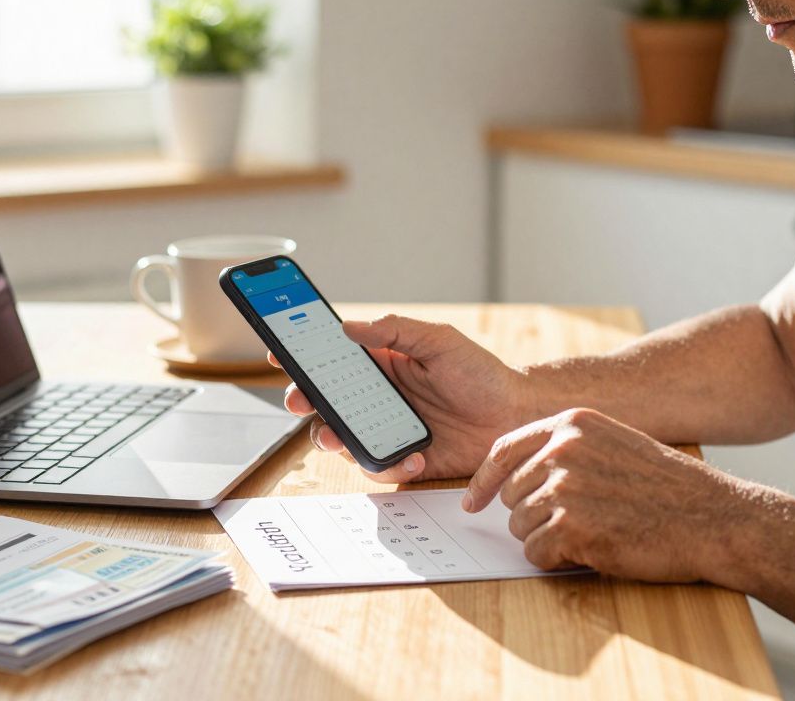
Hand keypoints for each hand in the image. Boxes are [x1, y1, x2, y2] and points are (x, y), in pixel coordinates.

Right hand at [271, 315, 535, 482]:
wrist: (515, 416)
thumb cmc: (482, 374)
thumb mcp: (440, 341)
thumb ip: (395, 331)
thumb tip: (350, 327)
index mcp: (383, 364)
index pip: (334, 359)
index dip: (304, 357)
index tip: (279, 354)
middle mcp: (380, 398)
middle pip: (327, 401)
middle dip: (305, 401)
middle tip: (300, 400)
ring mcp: (389, 429)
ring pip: (343, 437)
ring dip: (333, 438)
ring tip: (337, 438)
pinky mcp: (405, 459)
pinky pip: (379, 466)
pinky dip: (389, 465)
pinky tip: (413, 457)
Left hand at [463, 408, 748, 583]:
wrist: (712, 518)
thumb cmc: (668, 488)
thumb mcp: (615, 444)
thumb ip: (569, 450)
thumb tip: (520, 476)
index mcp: (572, 424)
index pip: (503, 450)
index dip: (484, 481)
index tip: (474, 502)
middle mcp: (562, 450)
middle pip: (511, 495)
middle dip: (532, 517)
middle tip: (574, 525)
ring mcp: (565, 488)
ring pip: (520, 527)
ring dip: (548, 540)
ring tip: (591, 536)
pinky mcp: (571, 527)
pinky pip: (535, 553)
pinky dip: (556, 561)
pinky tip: (591, 552)